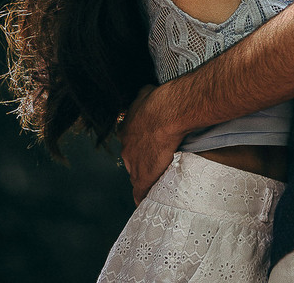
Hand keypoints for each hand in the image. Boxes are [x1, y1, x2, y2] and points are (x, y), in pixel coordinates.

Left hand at [117, 84, 183, 204]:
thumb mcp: (146, 94)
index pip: (130, 143)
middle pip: (131, 160)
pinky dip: (142, 197)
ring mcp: (134, 163)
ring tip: (152, 185)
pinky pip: (140, 191)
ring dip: (143, 178)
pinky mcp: (144, 176)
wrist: (166, 114)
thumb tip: (148, 91)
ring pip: (135, 175)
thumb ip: (145, 96)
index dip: (139, 146)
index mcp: (127, 130)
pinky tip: (144, 202)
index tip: (146, 147)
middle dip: (140, 162)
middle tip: (152, 164)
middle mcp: (127, 147)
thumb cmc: (159, 102)